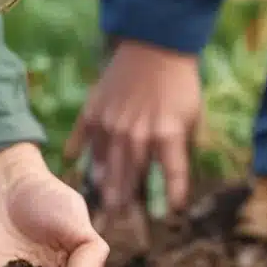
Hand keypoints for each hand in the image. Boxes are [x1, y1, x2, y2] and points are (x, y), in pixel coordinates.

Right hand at [65, 40, 200, 227]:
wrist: (157, 44)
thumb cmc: (179, 83)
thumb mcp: (193, 115)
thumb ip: (185, 146)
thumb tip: (177, 174)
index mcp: (167, 134)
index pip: (172, 174)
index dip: (174, 195)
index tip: (172, 213)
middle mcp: (137, 133)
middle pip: (130, 176)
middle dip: (125, 200)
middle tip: (117, 221)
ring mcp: (112, 122)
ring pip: (105, 162)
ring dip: (104, 183)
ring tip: (101, 201)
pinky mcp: (95, 110)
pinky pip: (83, 136)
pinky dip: (77, 150)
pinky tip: (73, 162)